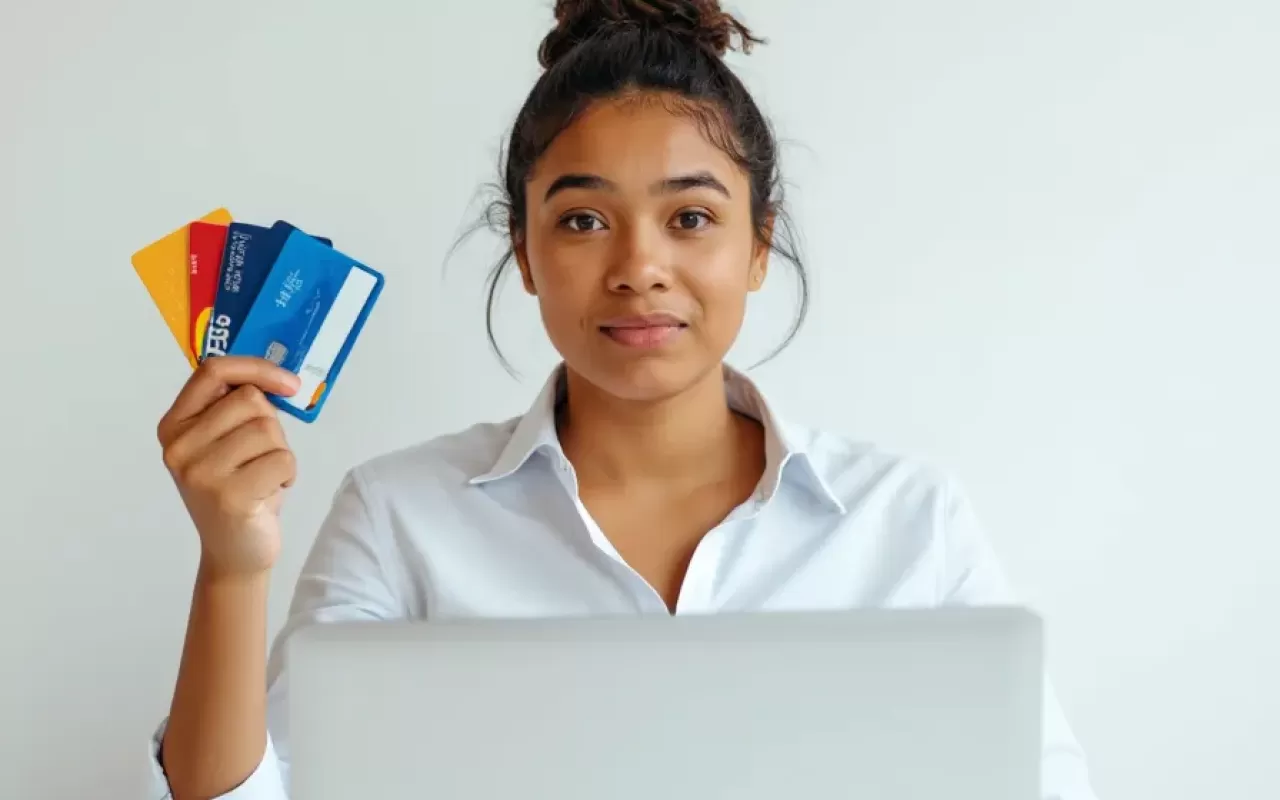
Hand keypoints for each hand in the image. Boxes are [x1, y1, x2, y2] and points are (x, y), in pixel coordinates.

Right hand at [157, 357, 301, 580]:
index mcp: (174, 425)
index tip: (288, 383)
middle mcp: (178, 447)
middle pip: (249, 400)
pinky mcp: (228, 495)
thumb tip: (278, 377)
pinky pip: (282, 458)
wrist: (235, 553)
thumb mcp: (228, 442)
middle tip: (261, 457)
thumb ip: (238, 408)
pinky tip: (270, 492)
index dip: (256, 368)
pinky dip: (288, 473)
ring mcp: (200, 472)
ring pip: (268, 429)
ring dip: (280, 452)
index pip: (212, 371)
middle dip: (271, 425)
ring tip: (263, 477)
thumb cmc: (240, 490)